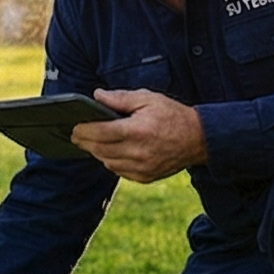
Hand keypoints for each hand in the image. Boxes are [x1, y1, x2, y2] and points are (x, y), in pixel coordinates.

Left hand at [71, 88, 207, 183]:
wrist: (200, 139)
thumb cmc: (172, 115)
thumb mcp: (148, 99)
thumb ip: (120, 98)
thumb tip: (96, 96)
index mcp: (137, 131)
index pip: (100, 132)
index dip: (83, 130)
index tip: (74, 126)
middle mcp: (138, 153)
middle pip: (100, 149)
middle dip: (85, 142)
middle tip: (76, 135)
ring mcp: (142, 168)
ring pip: (107, 162)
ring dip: (98, 152)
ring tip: (91, 142)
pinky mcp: (145, 177)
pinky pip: (119, 171)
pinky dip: (112, 162)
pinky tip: (110, 152)